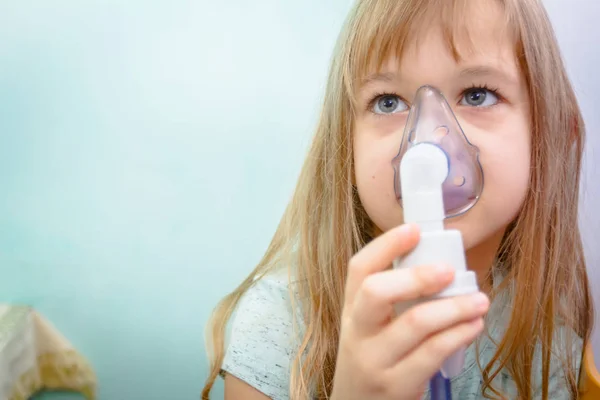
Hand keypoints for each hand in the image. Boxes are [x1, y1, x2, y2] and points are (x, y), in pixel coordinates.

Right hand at [330, 224, 488, 399]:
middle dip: (417, 276)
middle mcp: (356, 331)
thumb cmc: (371, 359)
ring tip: (479, 300)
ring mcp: (374, 360)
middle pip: (375, 291)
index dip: (386, 245)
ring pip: (414, 323)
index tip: (415, 230)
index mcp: (350, 309)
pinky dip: (458, 335)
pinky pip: (432, 353)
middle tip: (449, 270)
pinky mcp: (396, 385)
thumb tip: (435, 264)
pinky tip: (473, 326)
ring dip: (454, 307)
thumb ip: (389, 300)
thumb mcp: (367, 328)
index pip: (358, 269)